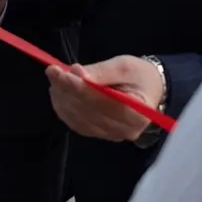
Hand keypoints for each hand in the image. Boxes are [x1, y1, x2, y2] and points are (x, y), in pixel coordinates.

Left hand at [46, 55, 163, 141]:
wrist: (149, 89)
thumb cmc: (140, 75)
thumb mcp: (125, 65)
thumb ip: (101, 71)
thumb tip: (77, 74)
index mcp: (137, 113)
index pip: (101, 102)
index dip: (78, 87)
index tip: (59, 72)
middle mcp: (125, 130)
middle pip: (88, 111)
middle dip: (66, 90)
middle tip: (53, 71)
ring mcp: (112, 135)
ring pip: (79, 119)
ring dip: (63, 99)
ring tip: (56, 79)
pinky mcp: (101, 134)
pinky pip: (78, 124)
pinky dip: (64, 109)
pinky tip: (59, 94)